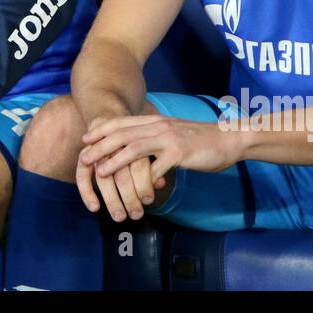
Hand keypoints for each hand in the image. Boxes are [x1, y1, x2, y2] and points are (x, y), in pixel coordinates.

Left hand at [77, 114, 241, 221]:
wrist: (228, 139)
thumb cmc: (199, 139)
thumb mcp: (172, 132)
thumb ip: (154, 136)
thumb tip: (135, 145)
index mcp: (155, 121)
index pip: (121, 122)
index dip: (101, 130)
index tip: (85, 139)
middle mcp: (158, 127)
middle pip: (122, 134)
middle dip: (100, 146)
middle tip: (83, 157)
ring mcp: (169, 139)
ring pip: (134, 148)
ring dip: (114, 160)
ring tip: (100, 171)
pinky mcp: (180, 154)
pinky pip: (156, 169)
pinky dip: (143, 182)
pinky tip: (135, 192)